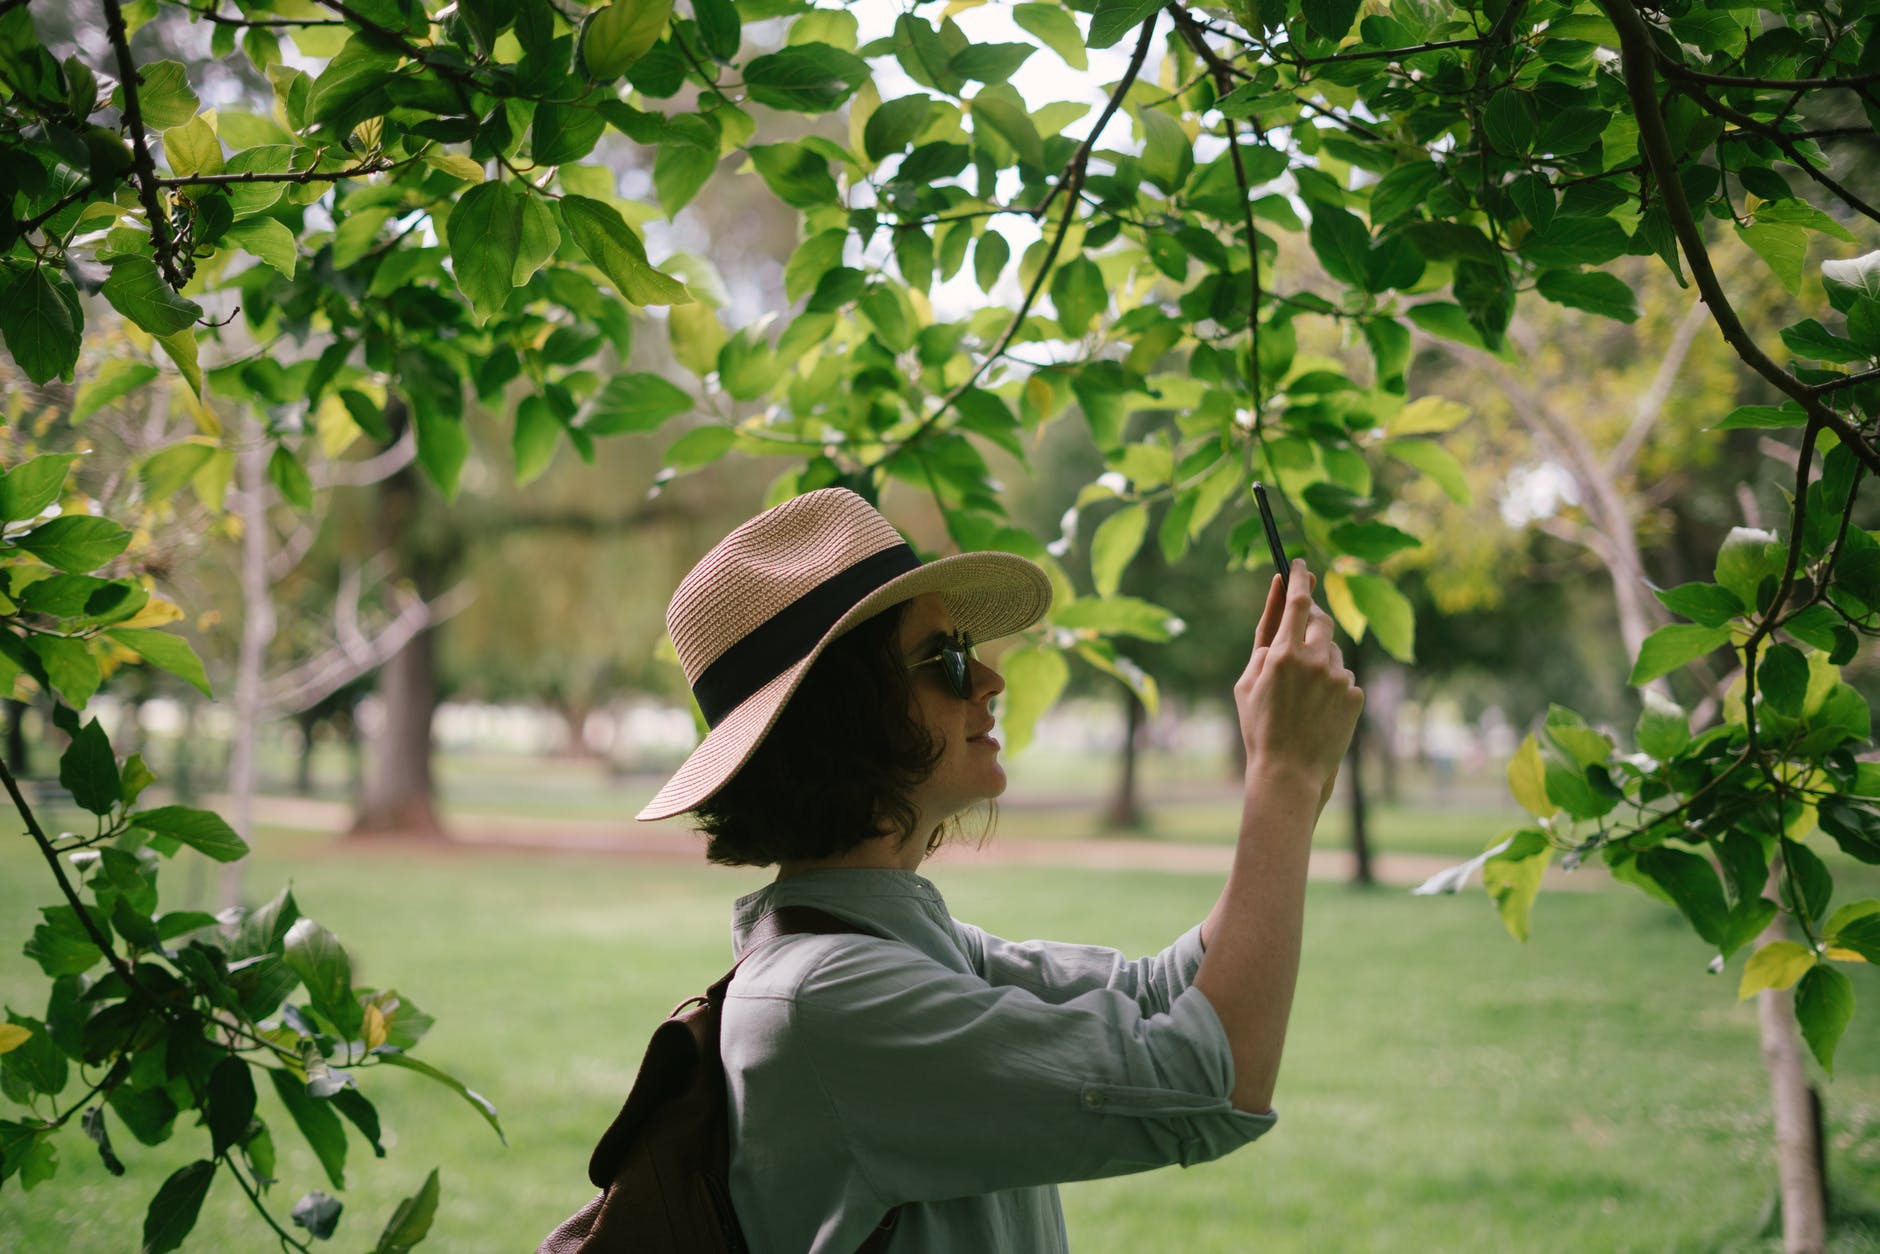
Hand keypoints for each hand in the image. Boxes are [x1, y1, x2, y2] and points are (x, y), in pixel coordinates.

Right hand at [1235, 559, 1364, 789]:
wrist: (1290, 772)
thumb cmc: (1260, 728)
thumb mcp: (1246, 683)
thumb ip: (1264, 645)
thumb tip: (1280, 610)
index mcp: (1283, 654)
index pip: (1297, 602)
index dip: (1300, 578)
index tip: (1300, 565)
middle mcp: (1315, 661)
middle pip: (1321, 621)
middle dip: (1312, 622)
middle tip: (1300, 638)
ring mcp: (1339, 678)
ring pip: (1333, 653)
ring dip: (1321, 663)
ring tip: (1304, 697)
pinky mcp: (1356, 696)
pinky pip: (1345, 679)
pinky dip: (1333, 688)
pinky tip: (1319, 711)